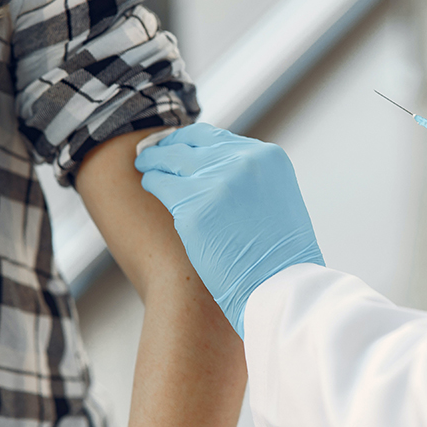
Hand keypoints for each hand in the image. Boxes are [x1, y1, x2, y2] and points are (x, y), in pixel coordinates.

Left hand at [135, 123, 324, 339]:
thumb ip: (251, 179)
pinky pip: (160, 184)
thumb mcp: (277, 200)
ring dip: (155, 162)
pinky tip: (148, 184)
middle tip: (153, 153)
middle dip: (169, 147)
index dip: (192, 141)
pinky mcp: (193, 208)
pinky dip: (151, 182)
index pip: (217, 137)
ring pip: (171, 160)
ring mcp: (217, 183)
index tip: (179, 147)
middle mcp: (243, 162)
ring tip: (145, 165)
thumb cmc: (280, 257)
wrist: (281, 288)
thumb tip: (216, 170)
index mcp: (268, 158)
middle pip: (191, 144)